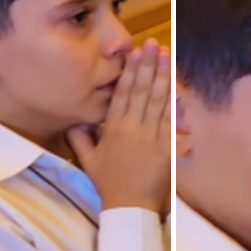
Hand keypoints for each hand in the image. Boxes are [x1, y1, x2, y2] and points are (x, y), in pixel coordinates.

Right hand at [67, 39, 170, 212]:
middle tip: (153, 44)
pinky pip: (170, 120)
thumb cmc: (109, 183)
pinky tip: (177, 85)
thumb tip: (74, 119)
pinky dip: (174, 102)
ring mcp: (151, 136)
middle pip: (140, 91)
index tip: (134, 53)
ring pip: (156, 101)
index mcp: (113, 129)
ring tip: (165, 56)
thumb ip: (80, 138)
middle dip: (147, 65)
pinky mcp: (167, 146)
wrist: (129, 207)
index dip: (129, 72)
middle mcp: (132, 128)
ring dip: (161, 77)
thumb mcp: (88, 160)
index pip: (122, 94)